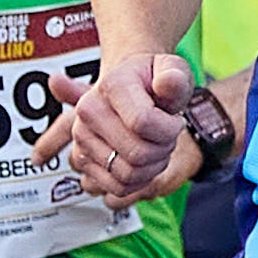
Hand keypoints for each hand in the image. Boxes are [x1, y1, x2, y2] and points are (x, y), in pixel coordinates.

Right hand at [40, 50, 194, 208]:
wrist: (134, 89)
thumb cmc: (153, 81)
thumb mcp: (172, 70)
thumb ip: (175, 76)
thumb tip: (168, 82)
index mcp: (111, 85)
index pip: (143, 122)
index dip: (169, 129)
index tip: (174, 120)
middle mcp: (89, 111)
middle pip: (137, 153)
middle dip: (163, 150)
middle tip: (166, 136)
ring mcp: (82, 138)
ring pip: (128, 174)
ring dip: (152, 167)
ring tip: (155, 146)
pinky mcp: (83, 161)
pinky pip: (117, 187)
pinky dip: (138, 182)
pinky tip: (144, 162)